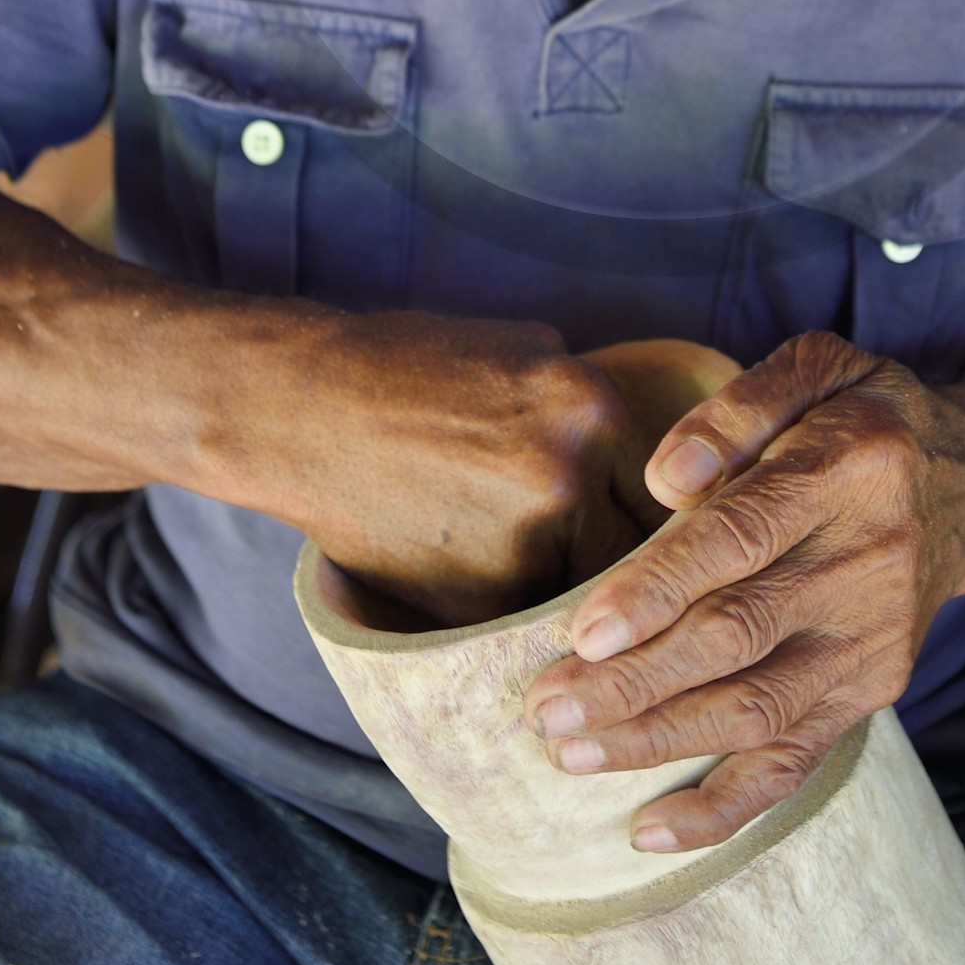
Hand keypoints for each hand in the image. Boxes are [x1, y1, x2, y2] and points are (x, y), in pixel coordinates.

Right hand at [269, 309, 664, 625]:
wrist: (302, 408)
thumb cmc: (408, 369)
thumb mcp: (522, 352)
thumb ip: (585, 408)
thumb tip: (649, 463)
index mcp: (591, 406)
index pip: (662, 485)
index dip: (654, 511)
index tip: (646, 532)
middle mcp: (571, 473)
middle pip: (632, 545)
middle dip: (612, 553)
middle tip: (603, 569)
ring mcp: (525, 543)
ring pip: (578, 585)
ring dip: (560, 584)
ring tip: (513, 560)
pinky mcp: (478, 600)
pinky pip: (520, 612)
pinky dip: (504, 603)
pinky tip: (465, 569)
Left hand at [521, 331, 964, 850]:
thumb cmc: (867, 417)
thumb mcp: (820, 368)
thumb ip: (739, 407)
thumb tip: (665, 477)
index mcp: (848, 473)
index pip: (742, 539)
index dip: (661, 588)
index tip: (584, 629)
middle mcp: (869, 566)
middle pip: (739, 638)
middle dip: (635, 682)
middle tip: (545, 705)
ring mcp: (874, 642)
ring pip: (756, 711)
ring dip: (657, 740)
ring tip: (568, 749)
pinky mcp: (872, 693)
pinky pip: (795, 763)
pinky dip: (722, 808)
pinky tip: (646, 827)